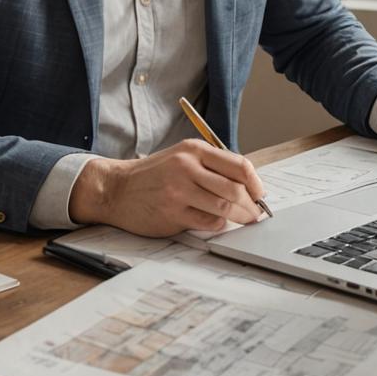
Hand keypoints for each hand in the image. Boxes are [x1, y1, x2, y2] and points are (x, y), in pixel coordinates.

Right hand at [68, 139, 265, 236]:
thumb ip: (211, 166)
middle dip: (251, 205)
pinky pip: (208, 223)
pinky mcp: (172, 213)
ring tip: (243, 220)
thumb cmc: (153, 174)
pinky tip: (218, 223)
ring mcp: (179, 190)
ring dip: (240, 217)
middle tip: (255, 214)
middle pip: (235, 189)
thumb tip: (246, 184)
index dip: (255, 183)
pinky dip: (218, 225)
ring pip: (224, 207)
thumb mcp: (181, 157)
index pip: (238, 165)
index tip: (259, 194)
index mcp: (194, 150)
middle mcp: (187, 167)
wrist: (117, 188)